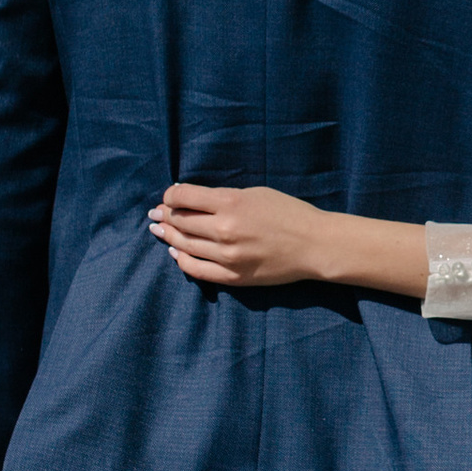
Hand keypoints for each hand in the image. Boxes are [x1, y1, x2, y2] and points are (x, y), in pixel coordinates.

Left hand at [148, 188, 429, 300]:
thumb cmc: (289, 213)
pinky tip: (175, 253)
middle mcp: (225, 229)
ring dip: (168, 236)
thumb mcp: (256, 193)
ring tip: (160, 230)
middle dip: (165, 215)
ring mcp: (228, 256)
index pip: (184, 196)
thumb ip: (223, 197)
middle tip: (157, 214)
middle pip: (180, 221)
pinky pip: (196, 269)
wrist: (314, 245)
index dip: (170, 195)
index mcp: (231, 203)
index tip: (168, 197)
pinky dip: (181, 260)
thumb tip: (192, 201)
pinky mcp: (233, 276)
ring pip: (184, 245)